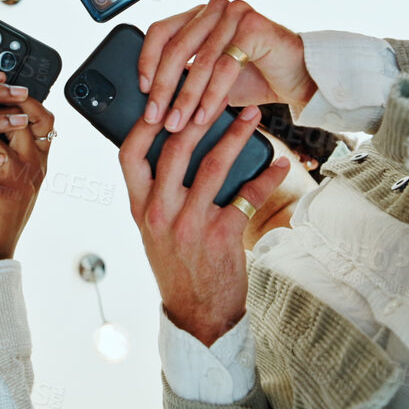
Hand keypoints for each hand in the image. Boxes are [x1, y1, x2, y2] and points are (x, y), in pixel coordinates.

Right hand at [121, 106, 292, 345]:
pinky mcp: (221, 236)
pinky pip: (247, 197)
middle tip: (220, 93)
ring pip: (213, 165)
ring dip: (237, 136)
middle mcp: (160, 212)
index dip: (144, 122)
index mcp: (140, 207)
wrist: (197, 314)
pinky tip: (279, 165)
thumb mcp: (153, 230)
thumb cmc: (177, 266)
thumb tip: (173, 148)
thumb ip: (156, 194)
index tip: (162, 97)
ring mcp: (190, 224)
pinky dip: (266, 177)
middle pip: (175, 148)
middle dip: (200, 115)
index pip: (129, 154)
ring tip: (253, 118)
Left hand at [139, 0, 315, 134]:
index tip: (141, 89)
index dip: (146, 60)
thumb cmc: (255, 78)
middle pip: (176, 46)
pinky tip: (202, 116)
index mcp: (199, 15)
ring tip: (176, 123)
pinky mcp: (253, 26)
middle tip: (154, 116)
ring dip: (185, 97)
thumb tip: (149, 102)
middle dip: (163, 86)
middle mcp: (214, 8)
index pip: (161, 31)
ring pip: (200, 60)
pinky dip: (211, 96)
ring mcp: (234, 13)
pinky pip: (225, 66)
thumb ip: (184, 80)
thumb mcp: (210, 79)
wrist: (299, 79)